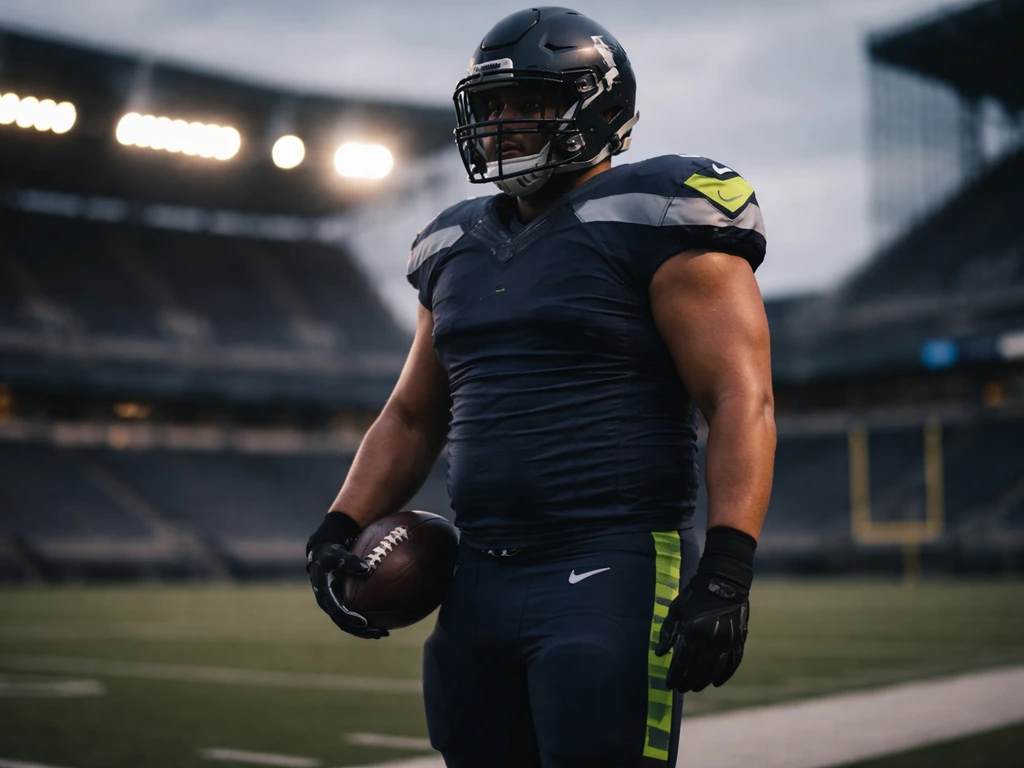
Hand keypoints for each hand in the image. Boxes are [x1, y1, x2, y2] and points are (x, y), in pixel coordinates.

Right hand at [306, 512, 388, 638]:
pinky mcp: (340, 603)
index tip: (365, 623)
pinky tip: (381, 622)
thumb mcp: (337, 554)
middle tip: (378, 633)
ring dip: (364, 630)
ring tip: (382, 633)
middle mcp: (328, 603)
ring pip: (348, 623)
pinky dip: (365, 621)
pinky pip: (352, 615)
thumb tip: (366, 568)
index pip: (338, 611)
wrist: (322, 553)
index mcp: (326, 594)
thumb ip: (349, 561)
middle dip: (361, 631)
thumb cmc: (331, 553)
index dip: (350, 619)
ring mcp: (334, 605)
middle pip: (344, 623)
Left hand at [655, 526, 754, 691]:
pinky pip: (732, 664)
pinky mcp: (739, 640)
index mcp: (692, 631)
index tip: (669, 685)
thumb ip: (667, 632)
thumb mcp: (676, 609)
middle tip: (681, 689)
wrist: (725, 580)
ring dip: (703, 681)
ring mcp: (726, 641)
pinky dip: (723, 676)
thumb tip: (659, 654)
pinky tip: (715, 682)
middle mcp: (710, 639)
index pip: (681, 662)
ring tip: (695, 687)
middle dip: (687, 682)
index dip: (674, 676)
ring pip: (714, 670)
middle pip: (697, 670)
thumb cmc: (696, 593)